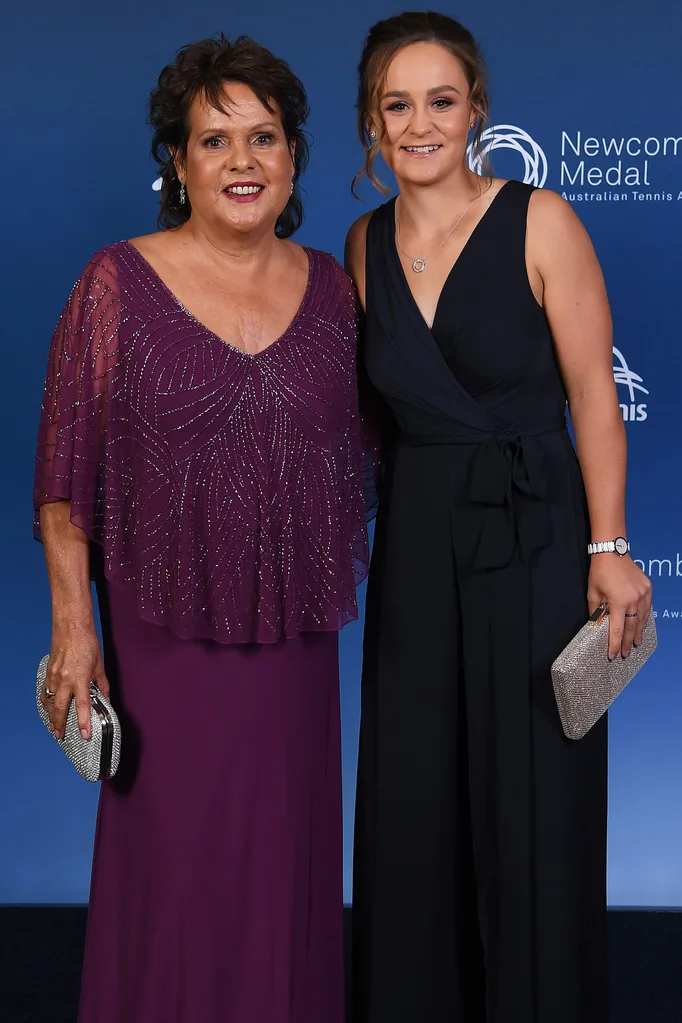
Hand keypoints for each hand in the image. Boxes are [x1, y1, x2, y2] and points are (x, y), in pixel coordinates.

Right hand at [41, 626, 108, 740]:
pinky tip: (49, 707)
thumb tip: (106, 698)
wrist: (71, 627)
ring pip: (50, 701)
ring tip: (54, 725)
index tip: (84, 734)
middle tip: (60, 735)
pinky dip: (46, 701)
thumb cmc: (87, 643)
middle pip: (60, 708)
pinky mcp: (49, 672)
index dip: (83, 722)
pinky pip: (45, 691)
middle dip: (60, 724)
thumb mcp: (99, 665)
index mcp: (80, 678)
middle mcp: (65, 680)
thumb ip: (102, 684)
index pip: (82, 706)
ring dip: (52, 715)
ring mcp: (54, 676)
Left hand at [587, 555, 652, 659]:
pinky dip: (644, 618)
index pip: (617, 629)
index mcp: (618, 602)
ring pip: (642, 619)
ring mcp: (643, 594)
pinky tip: (640, 625)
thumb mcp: (592, 593)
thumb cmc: (599, 572)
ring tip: (634, 644)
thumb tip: (596, 626)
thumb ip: (595, 612)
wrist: (612, 552)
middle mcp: (634, 599)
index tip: (613, 655)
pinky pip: (647, 608)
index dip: (614, 644)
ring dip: (637, 632)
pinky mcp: (648, 589)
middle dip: (627, 643)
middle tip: (625, 654)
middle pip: (631, 627)